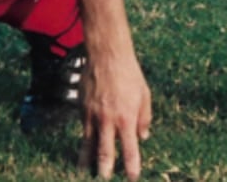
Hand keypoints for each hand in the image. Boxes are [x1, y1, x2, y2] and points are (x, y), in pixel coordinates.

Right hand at [79, 52, 151, 179]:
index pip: (130, 150)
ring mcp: (93, 116)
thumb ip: (144, 118)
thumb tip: (143, 137)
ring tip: (84, 173)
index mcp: (127, 119)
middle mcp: (108, 121)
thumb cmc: (129, 74)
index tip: (131, 178)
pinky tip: (83, 149)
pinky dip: (83, 141)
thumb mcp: (144, 95)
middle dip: (104, 171)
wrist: (107, 56)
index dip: (131, 167)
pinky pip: (83, 130)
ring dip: (86, 162)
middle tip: (104, 180)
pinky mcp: (82, 109)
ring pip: (88, 145)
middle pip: (105, 154)